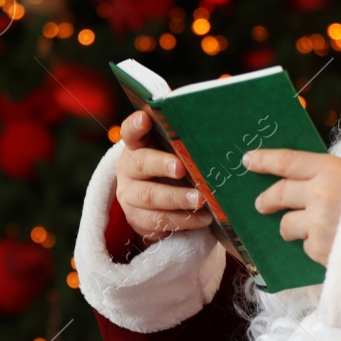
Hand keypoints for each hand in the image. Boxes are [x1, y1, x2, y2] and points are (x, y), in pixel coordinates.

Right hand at [113, 110, 214, 244]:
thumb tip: (213, 134)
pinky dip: (184, 221)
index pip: (130, 132)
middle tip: (181, 168)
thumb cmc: (168, 169)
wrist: (153, 205)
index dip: (135, 126)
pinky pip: (159, 222)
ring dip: (176, 198)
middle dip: (161, 165)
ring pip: (149, 197)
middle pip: (141, 164)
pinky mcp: (138, 220)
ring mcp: (130, 196)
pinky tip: (203, 218)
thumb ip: (180, 144)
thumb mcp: (170, 154)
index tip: (145, 118)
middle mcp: (127, 170)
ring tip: (200, 200)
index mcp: (135, 147)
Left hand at [244, 149, 340, 265]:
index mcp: (331, 169)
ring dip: (292, 228)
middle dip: (267, 199)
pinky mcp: (321, 250)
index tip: (248, 160)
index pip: (288, 161)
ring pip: (287, 226)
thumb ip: (333, 178)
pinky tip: (335, 245)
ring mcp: (318, 223)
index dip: (265, 160)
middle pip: (279, 194)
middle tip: (262, 204)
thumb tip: (302, 183)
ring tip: (310, 230)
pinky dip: (316, 247)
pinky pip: (307, 247)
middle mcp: (319, 194)